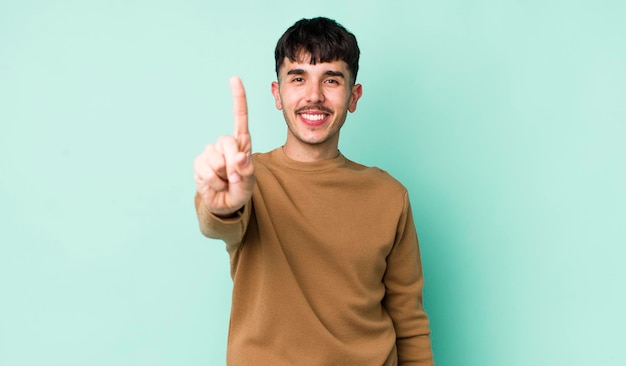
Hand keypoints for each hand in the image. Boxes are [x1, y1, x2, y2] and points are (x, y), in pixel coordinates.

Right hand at [194, 76, 254, 215]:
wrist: (225, 203)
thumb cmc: (240, 188)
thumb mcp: (249, 181)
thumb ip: (246, 170)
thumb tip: (239, 157)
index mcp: (241, 143)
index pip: (239, 117)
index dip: (238, 98)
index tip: (235, 79)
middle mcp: (224, 144)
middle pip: (226, 142)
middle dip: (232, 164)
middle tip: (235, 179)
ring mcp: (210, 152)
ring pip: (215, 160)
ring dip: (222, 177)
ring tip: (225, 182)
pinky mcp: (198, 163)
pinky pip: (205, 171)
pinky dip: (213, 183)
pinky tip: (215, 184)